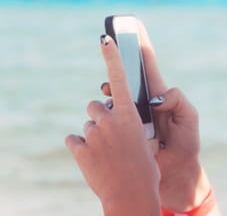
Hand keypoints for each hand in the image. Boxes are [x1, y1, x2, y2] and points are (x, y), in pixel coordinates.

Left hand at [65, 35, 159, 215]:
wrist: (132, 194)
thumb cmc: (146, 167)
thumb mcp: (145, 139)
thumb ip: (130, 122)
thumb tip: (117, 116)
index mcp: (130, 114)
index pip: (119, 78)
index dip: (113, 56)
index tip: (105, 39)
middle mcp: (111, 119)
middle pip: (96, 105)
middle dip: (101, 115)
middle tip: (111, 134)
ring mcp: (95, 134)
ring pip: (87, 124)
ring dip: (93, 134)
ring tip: (106, 152)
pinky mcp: (80, 149)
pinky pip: (75, 140)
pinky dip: (81, 147)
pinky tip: (93, 159)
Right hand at [101, 21, 212, 211]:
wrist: (175, 170)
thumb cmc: (185, 141)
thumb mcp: (189, 117)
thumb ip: (178, 100)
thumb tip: (155, 98)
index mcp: (158, 93)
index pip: (147, 64)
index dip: (139, 44)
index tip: (132, 25)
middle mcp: (140, 100)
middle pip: (123, 76)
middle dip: (116, 65)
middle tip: (111, 59)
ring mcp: (127, 115)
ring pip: (110, 96)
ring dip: (109, 93)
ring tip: (111, 95)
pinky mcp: (118, 130)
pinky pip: (105, 118)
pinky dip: (103, 114)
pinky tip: (106, 118)